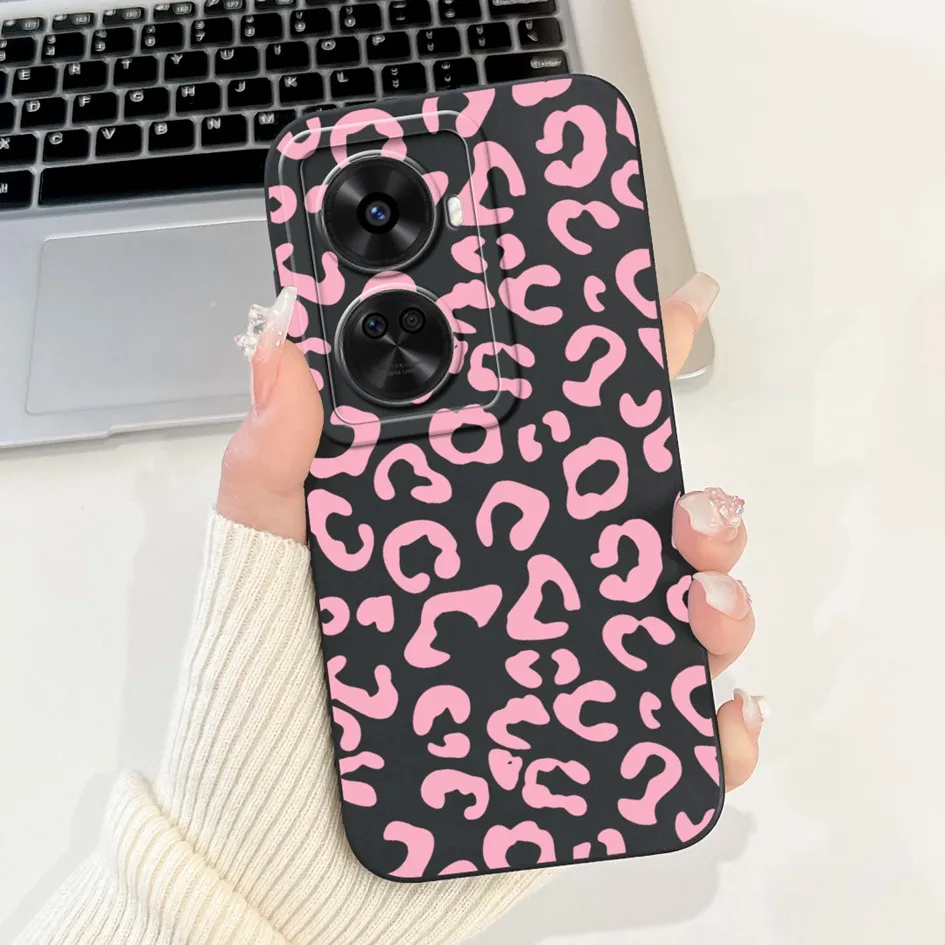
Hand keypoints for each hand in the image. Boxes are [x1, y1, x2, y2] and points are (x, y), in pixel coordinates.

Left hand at [218, 272, 764, 791]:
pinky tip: (714, 712)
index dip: (626, 374)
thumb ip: (274, 456)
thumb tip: (278, 340)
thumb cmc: (270, 692)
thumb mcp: (265, 558)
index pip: (565, 436)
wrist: (283, 842)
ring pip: (682, 616)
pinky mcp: (590, 746)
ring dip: (720, 600)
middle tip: (690, 510)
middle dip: (699, 503)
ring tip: (695, 607)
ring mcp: (569, 663)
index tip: (673, 317)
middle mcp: (535, 585)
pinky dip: (718, 725)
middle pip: (649, 524)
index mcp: (478, 521)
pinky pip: (680, 735)